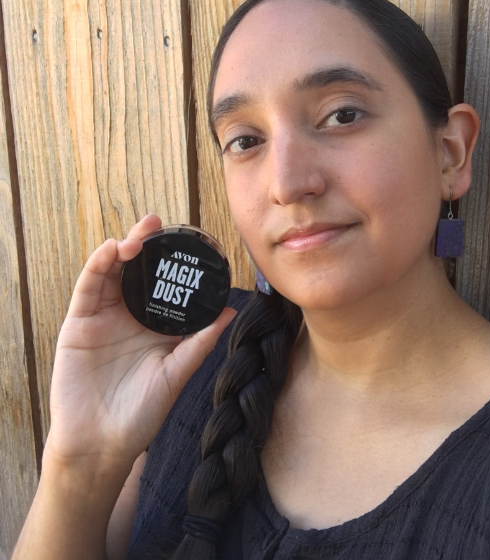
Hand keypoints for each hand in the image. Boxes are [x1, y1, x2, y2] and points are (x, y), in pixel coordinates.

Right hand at [46, 214, 235, 468]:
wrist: (102, 443)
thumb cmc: (142, 412)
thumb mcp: (176, 373)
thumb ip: (200, 342)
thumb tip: (231, 312)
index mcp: (156, 325)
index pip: (166, 285)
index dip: (176, 263)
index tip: (194, 243)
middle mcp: (131, 316)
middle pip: (139, 272)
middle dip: (148, 246)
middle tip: (160, 223)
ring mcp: (104, 317)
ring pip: (113, 273)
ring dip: (124, 249)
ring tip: (140, 235)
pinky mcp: (79, 324)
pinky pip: (88, 289)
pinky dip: (98, 267)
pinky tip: (112, 251)